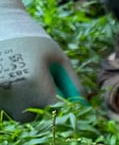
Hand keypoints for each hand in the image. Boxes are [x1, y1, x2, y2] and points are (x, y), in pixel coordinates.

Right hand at [0, 0, 83, 121]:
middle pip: (38, 117)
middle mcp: (14, 91)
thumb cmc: (37, 43)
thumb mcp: (60, 60)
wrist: (3, 28)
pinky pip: (9, 109)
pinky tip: (17, 83)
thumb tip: (84, 107)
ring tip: (29, 83)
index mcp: (34, 81)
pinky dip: (16, 102)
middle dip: (45, 108)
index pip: (56, 109)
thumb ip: (74, 84)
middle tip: (45, 89)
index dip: (65, 108)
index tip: (68, 102)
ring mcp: (0, 95)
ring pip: (22, 116)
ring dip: (30, 106)